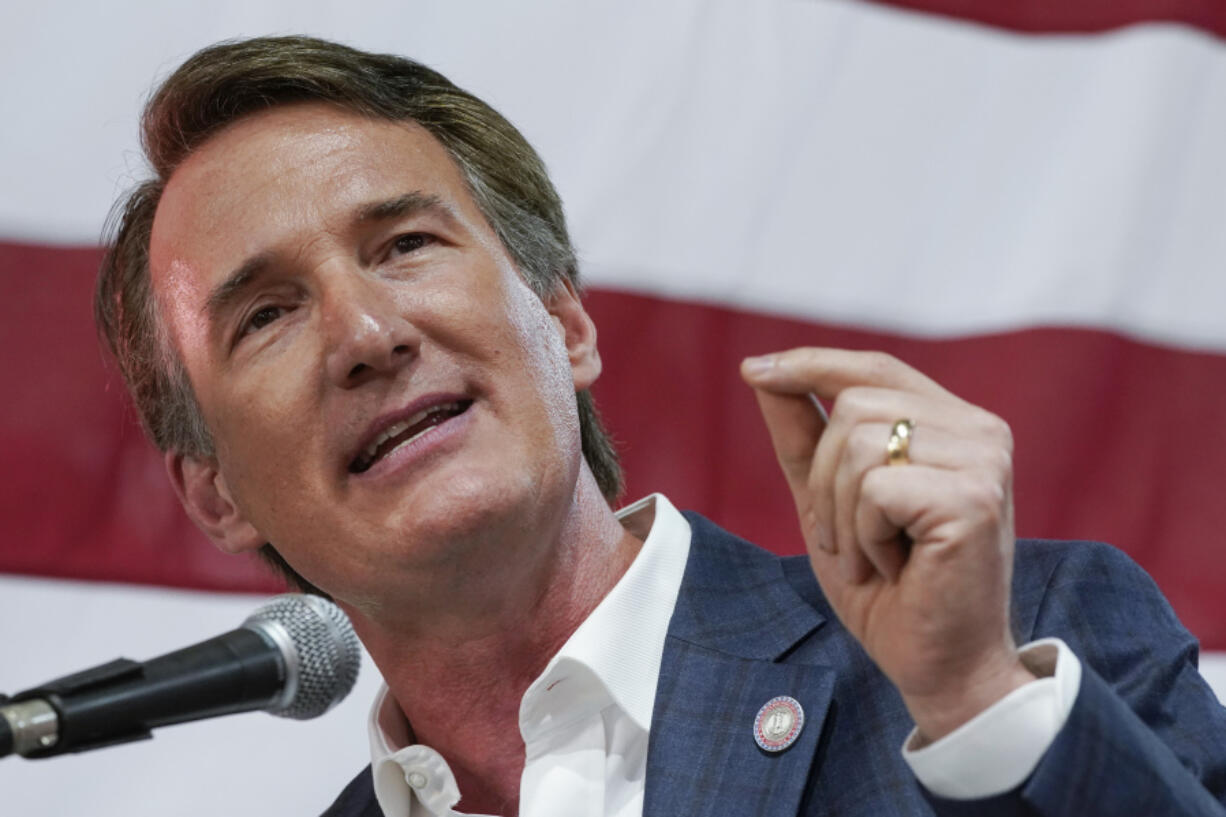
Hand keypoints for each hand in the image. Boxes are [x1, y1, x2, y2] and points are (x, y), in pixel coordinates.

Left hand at [741, 348, 1034, 740]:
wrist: (936, 663)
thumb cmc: (887, 586)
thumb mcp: (828, 499)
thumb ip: (803, 435)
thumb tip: (760, 370)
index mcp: (953, 423)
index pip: (874, 369)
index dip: (812, 364)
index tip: (752, 371)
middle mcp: (980, 431)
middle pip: (853, 405)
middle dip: (824, 480)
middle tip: (847, 540)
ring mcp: (984, 461)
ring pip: (858, 445)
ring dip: (842, 515)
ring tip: (872, 558)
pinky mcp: (974, 499)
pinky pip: (874, 489)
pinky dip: (864, 537)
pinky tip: (894, 568)